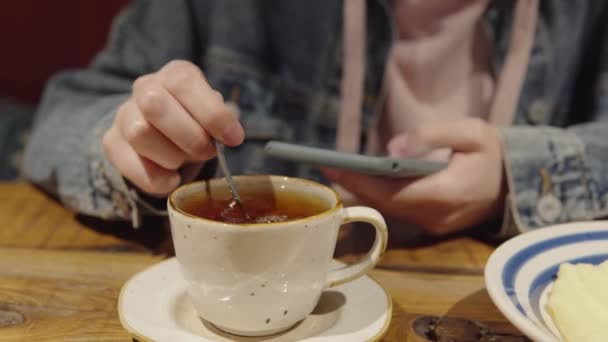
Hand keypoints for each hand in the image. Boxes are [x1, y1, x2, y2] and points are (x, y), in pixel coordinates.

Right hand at [102, 60, 243, 195]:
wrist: (163, 133)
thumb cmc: (195, 121)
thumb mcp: (212, 114)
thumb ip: (220, 119)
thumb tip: (229, 133)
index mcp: (175, 75)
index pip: (185, 84)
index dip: (212, 113)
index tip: (234, 139)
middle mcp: (145, 88)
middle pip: (154, 105)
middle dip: (189, 136)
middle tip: (208, 152)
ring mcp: (124, 115)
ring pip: (140, 133)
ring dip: (172, 156)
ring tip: (185, 160)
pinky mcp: (112, 144)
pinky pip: (131, 165)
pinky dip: (157, 179)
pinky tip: (172, 178)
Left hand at [322, 118, 506, 234]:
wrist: (521, 184)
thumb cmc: (497, 153)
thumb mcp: (473, 132)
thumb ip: (432, 135)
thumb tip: (392, 148)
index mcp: (448, 193)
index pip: (393, 190)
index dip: (360, 180)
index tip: (331, 165)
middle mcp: (437, 216)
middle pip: (385, 203)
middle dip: (354, 185)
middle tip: (324, 166)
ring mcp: (435, 225)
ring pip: (391, 209)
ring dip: (364, 191)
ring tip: (337, 171)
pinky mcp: (435, 225)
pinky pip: (401, 211)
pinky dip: (380, 196)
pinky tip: (363, 181)